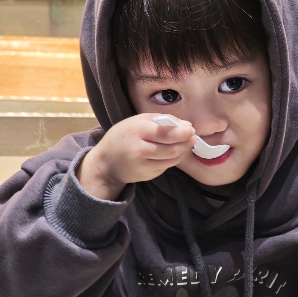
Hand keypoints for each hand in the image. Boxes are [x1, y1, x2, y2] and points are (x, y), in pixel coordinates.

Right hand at [77, 114, 195, 200]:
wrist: (106, 163)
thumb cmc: (123, 136)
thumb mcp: (138, 121)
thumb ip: (162, 120)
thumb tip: (186, 125)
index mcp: (137, 131)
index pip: (165, 133)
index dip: (182, 132)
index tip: (191, 128)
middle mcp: (140, 150)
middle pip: (173, 149)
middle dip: (186, 142)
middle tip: (192, 135)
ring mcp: (144, 166)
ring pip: (173, 159)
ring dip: (183, 150)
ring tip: (185, 142)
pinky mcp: (148, 176)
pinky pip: (167, 166)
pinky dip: (173, 158)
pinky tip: (171, 151)